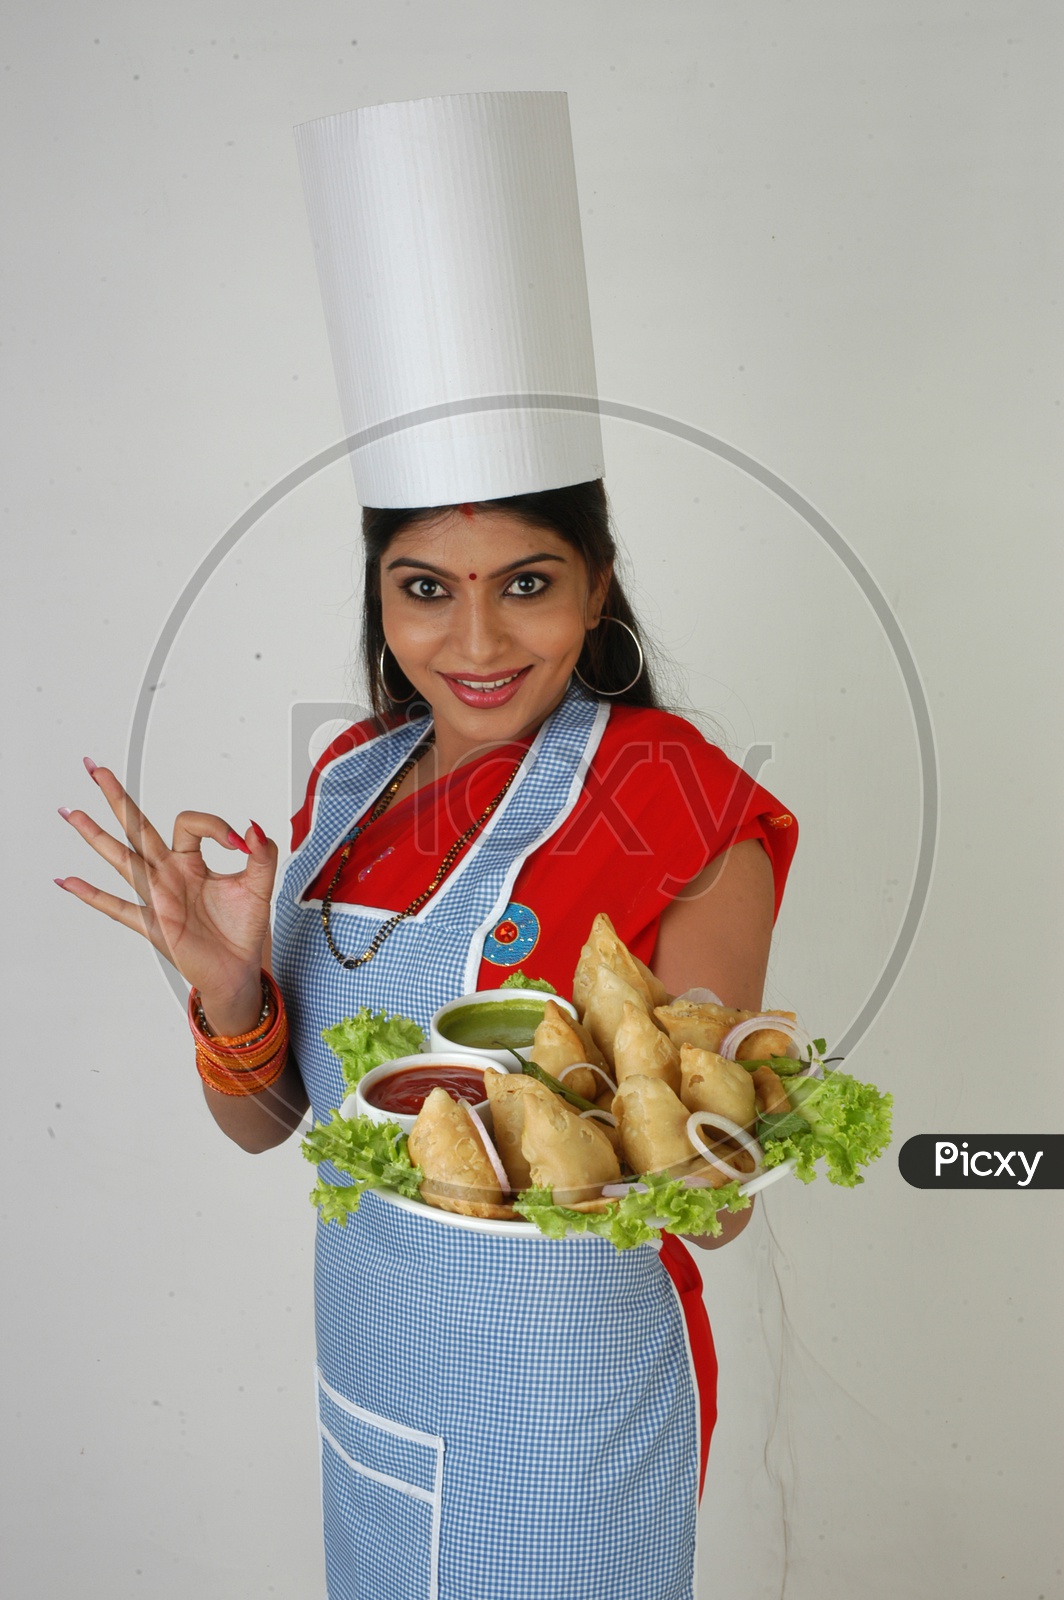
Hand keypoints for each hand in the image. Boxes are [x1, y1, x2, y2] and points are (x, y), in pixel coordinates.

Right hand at [56, 760, 276, 1013]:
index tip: (238, 842)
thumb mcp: (259, 886)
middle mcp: (167, 874)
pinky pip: (116, 907)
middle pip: (137, 828)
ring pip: (121, 858)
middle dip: (117, 797)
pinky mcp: (152, 923)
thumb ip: (261, 854)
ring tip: (72, 812)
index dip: (215, 826)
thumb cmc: (241, 929)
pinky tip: (68, 881)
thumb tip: (254, 827)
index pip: (189, 824)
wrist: (237, 969)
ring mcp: (156, 896)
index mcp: (191, 862)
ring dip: (95, 835)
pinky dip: (91, 894)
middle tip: (96, 768)